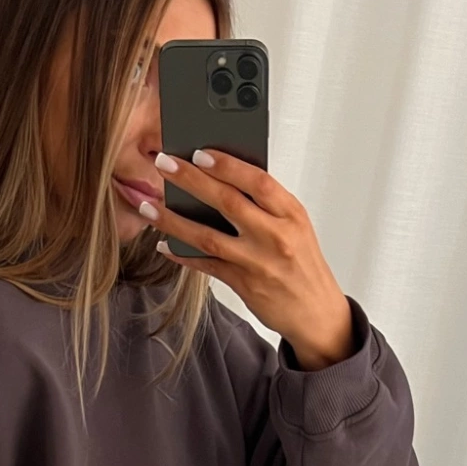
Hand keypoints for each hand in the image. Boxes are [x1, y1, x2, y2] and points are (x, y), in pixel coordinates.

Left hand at [144, 149, 354, 369]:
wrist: (317, 313)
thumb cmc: (303, 264)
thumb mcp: (296, 226)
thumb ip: (267, 205)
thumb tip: (225, 178)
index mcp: (291, 214)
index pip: (257, 181)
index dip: (227, 164)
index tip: (200, 152)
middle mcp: (275, 236)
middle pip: (227, 202)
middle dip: (191, 180)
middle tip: (164, 164)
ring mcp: (257, 262)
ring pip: (208, 236)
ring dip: (174, 220)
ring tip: (149, 206)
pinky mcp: (244, 285)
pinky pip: (206, 266)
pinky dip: (183, 254)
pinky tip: (165, 244)